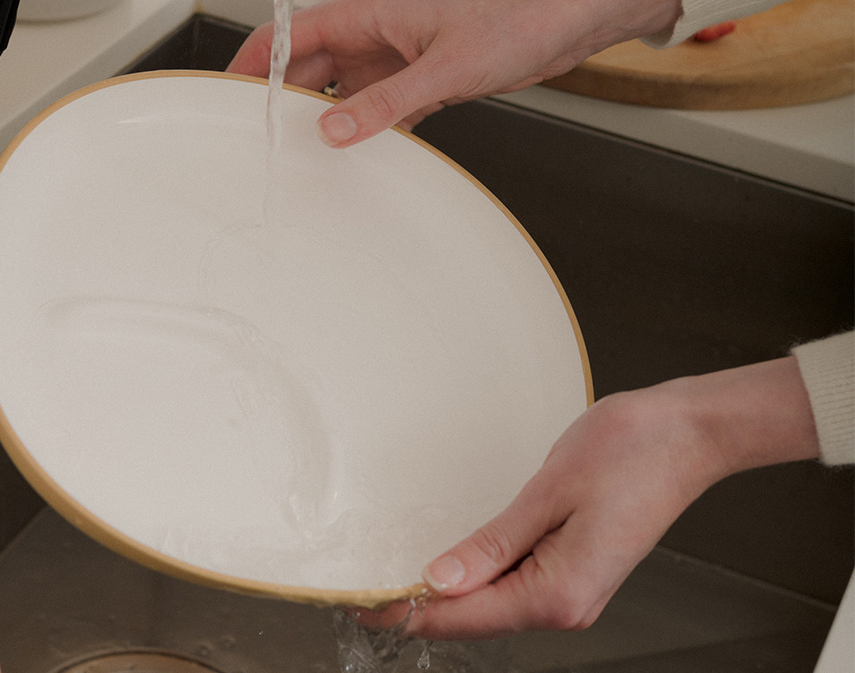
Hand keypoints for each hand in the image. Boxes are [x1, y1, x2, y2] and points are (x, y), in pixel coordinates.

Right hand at [228, 0, 680, 146]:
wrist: (565, 19)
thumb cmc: (512, 19)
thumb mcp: (443, 69)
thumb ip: (385, 102)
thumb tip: (332, 131)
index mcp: (365, 12)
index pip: (287, 38)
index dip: (252, 69)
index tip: (226, 100)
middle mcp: (372, 33)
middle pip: (307, 70)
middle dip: (284, 104)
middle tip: (262, 145)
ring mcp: (394, 56)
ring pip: (341, 93)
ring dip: (326, 123)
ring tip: (304, 160)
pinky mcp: (419, 78)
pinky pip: (376, 109)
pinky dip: (366, 132)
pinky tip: (361, 159)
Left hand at [355, 357, 818, 639]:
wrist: (687, 433)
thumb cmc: (634, 451)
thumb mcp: (549, 492)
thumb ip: (493, 544)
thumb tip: (441, 580)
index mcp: (560, 591)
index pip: (465, 617)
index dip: (409, 612)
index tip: (365, 602)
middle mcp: (569, 603)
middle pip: (477, 618)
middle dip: (422, 607)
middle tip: (369, 589)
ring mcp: (575, 588)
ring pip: (495, 605)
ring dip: (449, 596)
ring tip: (401, 579)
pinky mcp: (577, 569)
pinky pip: (516, 586)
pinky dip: (479, 580)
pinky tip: (456, 566)